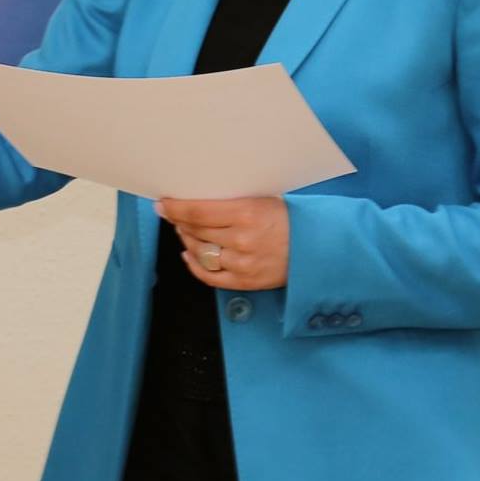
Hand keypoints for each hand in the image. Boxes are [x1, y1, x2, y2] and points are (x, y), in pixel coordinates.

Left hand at [157, 197, 289, 290]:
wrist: (317, 246)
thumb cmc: (288, 219)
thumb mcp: (261, 199)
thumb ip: (229, 201)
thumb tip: (194, 199)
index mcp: (246, 213)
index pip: (197, 212)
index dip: (174, 208)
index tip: (163, 204)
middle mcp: (241, 239)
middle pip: (195, 231)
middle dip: (179, 221)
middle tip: (173, 214)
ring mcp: (242, 263)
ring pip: (199, 252)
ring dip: (187, 240)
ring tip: (185, 231)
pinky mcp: (244, 281)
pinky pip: (209, 275)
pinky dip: (194, 264)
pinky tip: (189, 254)